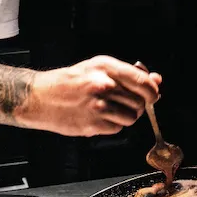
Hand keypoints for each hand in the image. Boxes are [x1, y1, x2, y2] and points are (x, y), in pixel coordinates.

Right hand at [18, 56, 161, 136]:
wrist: (40, 97)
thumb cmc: (69, 81)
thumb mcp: (98, 69)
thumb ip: (128, 75)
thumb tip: (156, 80)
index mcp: (106, 67)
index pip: (143, 82)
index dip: (152, 92)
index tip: (152, 96)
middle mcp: (103, 85)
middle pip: (140, 102)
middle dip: (136, 105)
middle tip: (122, 103)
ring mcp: (98, 105)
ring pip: (131, 117)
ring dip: (125, 117)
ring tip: (109, 110)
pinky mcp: (93, 124)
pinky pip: (118, 128)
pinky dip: (112, 125)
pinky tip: (98, 117)